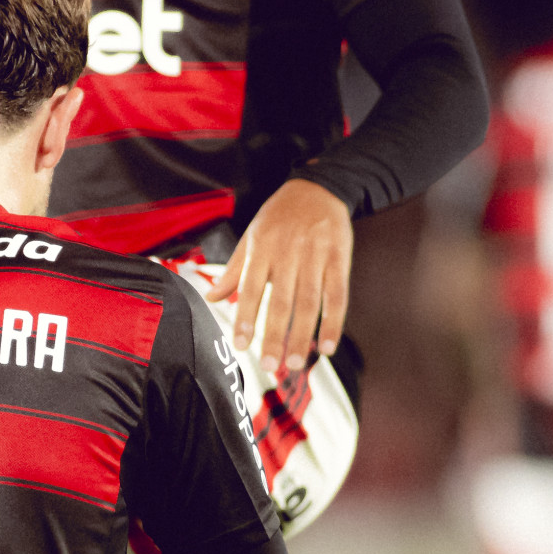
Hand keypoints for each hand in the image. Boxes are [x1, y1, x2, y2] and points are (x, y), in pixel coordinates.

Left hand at [205, 177, 352, 373]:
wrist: (318, 188)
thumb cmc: (278, 218)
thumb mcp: (251, 237)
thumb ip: (234, 271)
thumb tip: (212, 299)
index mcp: (261, 248)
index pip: (251, 289)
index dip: (246, 318)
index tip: (241, 346)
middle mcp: (288, 253)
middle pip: (282, 301)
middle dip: (275, 336)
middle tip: (269, 365)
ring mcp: (316, 255)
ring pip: (310, 303)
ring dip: (303, 336)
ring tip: (295, 364)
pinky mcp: (340, 258)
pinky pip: (338, 295)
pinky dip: (334, 323)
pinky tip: (327, 346)